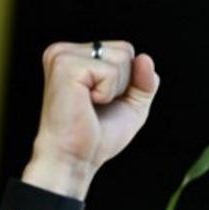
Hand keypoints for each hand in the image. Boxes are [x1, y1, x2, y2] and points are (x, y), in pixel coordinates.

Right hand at [26, 41, 160, 196]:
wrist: (75, 160)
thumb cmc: (97, 136)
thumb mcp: (131, 106)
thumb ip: (144, 82)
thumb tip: (145, 58)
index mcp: (76, 56)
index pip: (124, 50)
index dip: (127, 82)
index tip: (103, 102)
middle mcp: (65, 51)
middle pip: (124, 50)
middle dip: (122, 84)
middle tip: (96, 106)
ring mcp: (62, 55)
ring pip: (120, 58)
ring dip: (114, 90)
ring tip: (89, 105)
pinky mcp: (65, 65)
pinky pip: (109, 71)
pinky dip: (106, 93)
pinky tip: (86, 104)